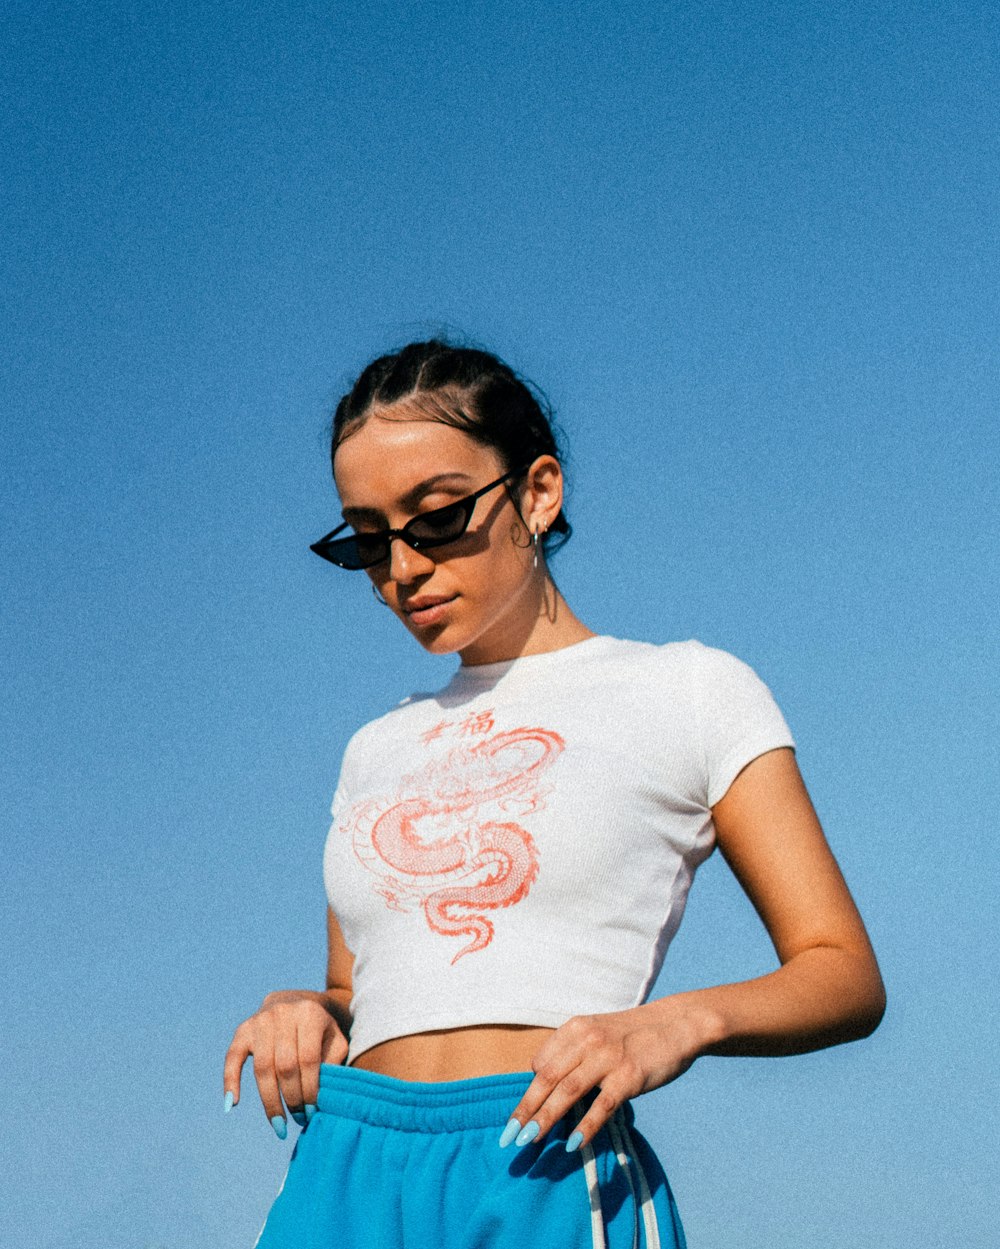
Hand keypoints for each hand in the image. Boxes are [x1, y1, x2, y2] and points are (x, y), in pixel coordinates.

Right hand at [223, 989, 348, 1137]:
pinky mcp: (244, 1028)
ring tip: (279, 1124)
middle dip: (292, 1098)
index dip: (309, 1089)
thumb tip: (323, 1098)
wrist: (297, 1000)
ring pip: (262, 1067)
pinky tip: (232, 1104)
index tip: (312, 1112)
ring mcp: (261, 1020)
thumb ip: (333, 1063)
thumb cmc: (321, 1029)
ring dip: (270, 1101)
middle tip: (299, 1119)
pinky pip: (233, 1057)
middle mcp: (283, 1013)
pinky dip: (231, 1080)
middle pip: (285, 1066)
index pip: (308, 1059)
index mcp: (309, 1014)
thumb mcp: (335, 1040)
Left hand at [499, 999, 709, 1152]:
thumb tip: (545, 1084)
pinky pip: (602, 1106)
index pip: (541, 1062)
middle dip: (525, 1109)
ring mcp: (609, 1058)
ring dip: (546, 1118)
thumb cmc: (633, 1034)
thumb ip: (573, 1052)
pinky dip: (585, 1126)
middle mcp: (588, 1040)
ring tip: (529, 1140)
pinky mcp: (629, 1076)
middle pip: (547, 1078)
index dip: (529, 1091)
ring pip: (568, 1092)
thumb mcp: (597, 1032)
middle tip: (508, 1136)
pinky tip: (572, 1145)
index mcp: (576, 1028)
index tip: (520, 1116)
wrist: (675, 1024)